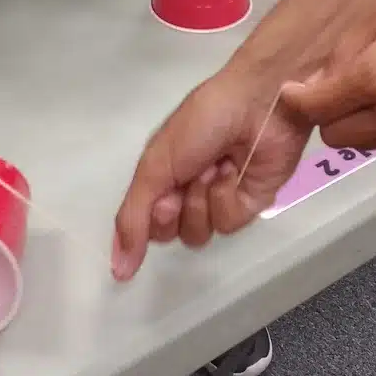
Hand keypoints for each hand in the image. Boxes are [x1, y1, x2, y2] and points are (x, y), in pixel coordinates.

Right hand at [112, 65, 312, 280]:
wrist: (257, 103)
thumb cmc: (202, 124)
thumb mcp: (155, 164)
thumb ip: (133, 217)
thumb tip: (118, 272)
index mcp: (162, 178)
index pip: (145, 225)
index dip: (152, 219)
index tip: (163, 198)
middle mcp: (188, 192)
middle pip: (170, 234)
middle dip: (177, 210)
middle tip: (189, 180)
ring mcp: (220, 199)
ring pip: (199, 234)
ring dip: (203, 201)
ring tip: (217, 169)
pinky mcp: (250, 203)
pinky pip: (229, 224)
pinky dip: (228, 197)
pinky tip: (236, 172)